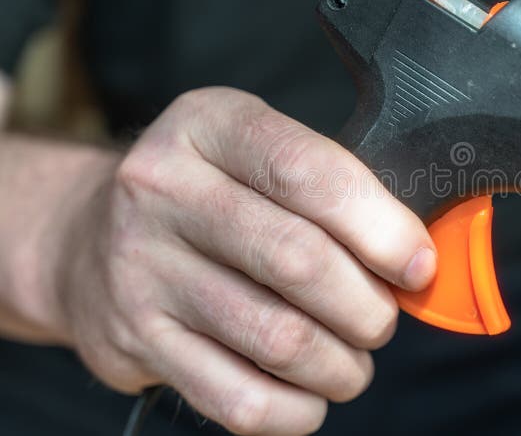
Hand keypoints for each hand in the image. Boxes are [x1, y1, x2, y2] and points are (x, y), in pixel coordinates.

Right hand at [56, 87, 436, 434]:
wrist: (89, 237)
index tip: (418, 264)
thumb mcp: (255, 153)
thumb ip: (332, 188)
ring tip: (352, 359)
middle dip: (369, 306)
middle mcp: (163, 191)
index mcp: (208, 126)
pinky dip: (298, 409)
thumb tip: (416, 258)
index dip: (381, 226)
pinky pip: (240, 400)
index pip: (308, 172)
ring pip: (278, 339)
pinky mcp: (135, 341)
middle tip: (383, 318)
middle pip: (298, 261)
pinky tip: (310, 392)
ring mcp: (142, 269)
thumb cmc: (208, 195)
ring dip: (341, 365)